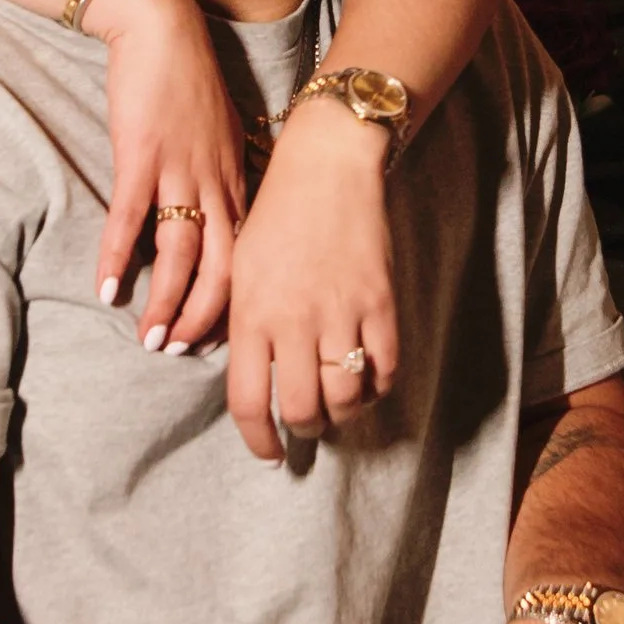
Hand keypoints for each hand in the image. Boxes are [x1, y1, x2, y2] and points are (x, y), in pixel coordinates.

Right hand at [82, 0, 246, 356]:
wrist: (162, 26)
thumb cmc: (186, 81)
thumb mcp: (219, 136)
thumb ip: (219, 180)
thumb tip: (213, 221)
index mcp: (236, 182)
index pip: (245, 259)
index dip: (233, 303)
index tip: (215, 337)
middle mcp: (216, 183)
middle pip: (222, 268)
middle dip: (202, 318)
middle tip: (179, 352)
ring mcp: (180, 171)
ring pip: (180, 254)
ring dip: (164, 301)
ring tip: (148, 338)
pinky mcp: (142, 155)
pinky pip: (132, 219)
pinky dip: (118, 258)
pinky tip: (106, 290)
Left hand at [224, 92, 399, 466]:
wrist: (326, 168)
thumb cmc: (275, 218)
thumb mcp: (239, 270)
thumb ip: (238, 325)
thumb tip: (239, 378)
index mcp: (252, 314)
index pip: (249, 401)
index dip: (259, 440)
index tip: (269, 454)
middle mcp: (294, 320)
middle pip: (302, 410)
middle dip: (305, 430)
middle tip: (307, 427)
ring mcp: (341, 312)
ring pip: (346, 397)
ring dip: (342, 414)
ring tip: (338, 407)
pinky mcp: (380, 303)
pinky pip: (385, 368)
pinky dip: (378, 387)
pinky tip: (368, 382)